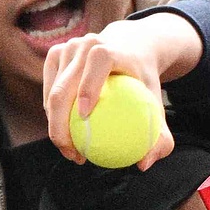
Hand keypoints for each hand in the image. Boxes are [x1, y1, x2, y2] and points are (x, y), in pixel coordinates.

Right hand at [41, 19, 195, 167]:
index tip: (85, 118)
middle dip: (60, 125)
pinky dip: (53, 117)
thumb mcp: (157, 103)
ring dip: (55, 127)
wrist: (129, 48)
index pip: (98, 62)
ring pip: (52, 93)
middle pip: (65, 86)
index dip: (88, 87)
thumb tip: (144, 164)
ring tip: (70, 152)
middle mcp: (84, 44)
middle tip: (74, 154)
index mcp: (110, 49)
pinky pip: (48, 92)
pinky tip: (65, 139)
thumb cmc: (142, 79)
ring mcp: (66, 48)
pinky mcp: (54, 56)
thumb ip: (161, 136)